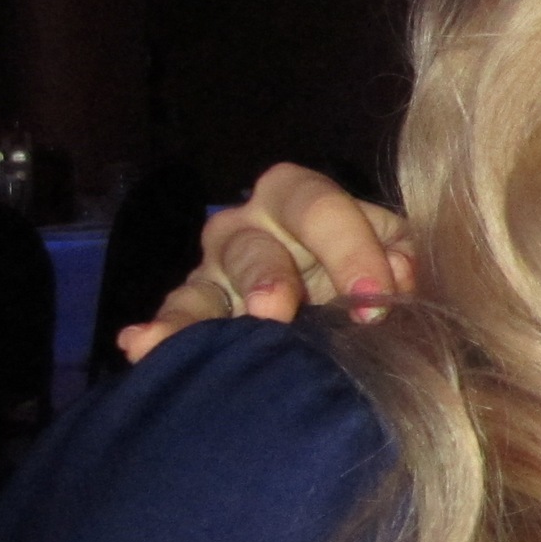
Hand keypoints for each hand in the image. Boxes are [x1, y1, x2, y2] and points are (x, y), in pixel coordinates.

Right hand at [116, 163, 414, 361]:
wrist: (332, 299)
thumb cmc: (362, 265)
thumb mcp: (389, 249)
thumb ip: (400, 253)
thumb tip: (399, 273)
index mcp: (299, 196)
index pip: (320, 208)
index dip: (349, 250)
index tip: (374, 299)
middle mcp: (248, 226)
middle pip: (254, 245)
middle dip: (269, 277)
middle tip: (280, 309)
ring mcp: (213, 269)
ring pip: (206, 285)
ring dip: (210, 312)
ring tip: (211, 339)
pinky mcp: (193, 309)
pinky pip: (174, 318)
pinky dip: (159, 333)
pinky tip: (141, 345)